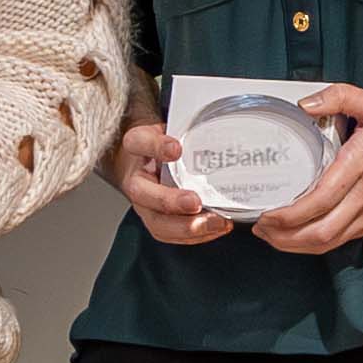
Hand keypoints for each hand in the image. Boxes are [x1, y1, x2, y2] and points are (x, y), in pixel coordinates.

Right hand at [108, 113, 233, 246]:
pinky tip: (216, 227)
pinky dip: (195, 235)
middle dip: (170, 201)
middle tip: (195, 202)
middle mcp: (136, 178)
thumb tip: (226, 127)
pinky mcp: (156, 219)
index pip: (139, 142)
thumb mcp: (171, 127)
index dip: (156, 147)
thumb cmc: (164, 143)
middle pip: (143, 194)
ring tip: (215, 222)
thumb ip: (188, 127)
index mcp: (136, 147)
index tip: (175, 149)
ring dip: (186, 227)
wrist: (146, 159)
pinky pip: (170, 233)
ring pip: (156, 222)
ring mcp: (144, 202)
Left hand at [254, 84, 362, 255]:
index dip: (286, 216)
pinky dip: (318, 241)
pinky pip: (344, 239)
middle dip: (283, 238)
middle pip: (319, 233)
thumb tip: (304, 104)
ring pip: (330, 242)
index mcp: (361, 165)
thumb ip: (339, 97)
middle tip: (259, 230)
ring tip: (273, 236)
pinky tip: (302, 233)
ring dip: (297, 245)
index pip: (318, 202)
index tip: (264, 214)